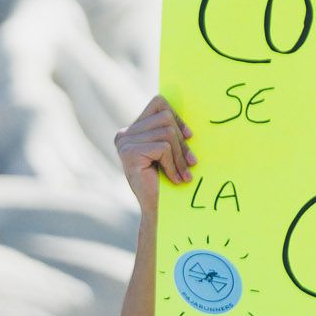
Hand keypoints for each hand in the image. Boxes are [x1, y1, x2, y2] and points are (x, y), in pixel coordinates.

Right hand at [114, 95, 192, 212]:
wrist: (157, 212)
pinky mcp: (130, 153)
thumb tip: (186, 114)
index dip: (178, 117)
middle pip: (165, 117)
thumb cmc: (165, 182)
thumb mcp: (168, 151)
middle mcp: (124, 134)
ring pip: (166, 132)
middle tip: (191, 163)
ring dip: (179, 156)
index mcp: (132, 130)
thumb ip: (170, 131)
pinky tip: (174, 179)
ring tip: (183, 174)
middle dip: (182, 142)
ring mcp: (124, 143)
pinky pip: (163, 148)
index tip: (190, 136)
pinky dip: (173, 164)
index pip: (159, 103)